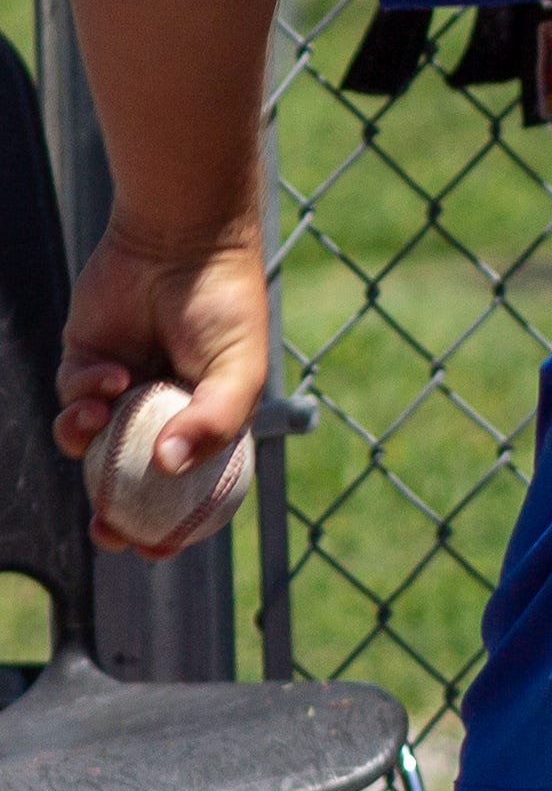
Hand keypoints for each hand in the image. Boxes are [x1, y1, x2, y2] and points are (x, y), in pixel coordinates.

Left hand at [53, 219, 268, 546]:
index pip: (189, 486)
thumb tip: (170, 469)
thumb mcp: (240, 370)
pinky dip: (83, 396)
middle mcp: (163, 409)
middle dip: (113, 511)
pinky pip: (72, 399)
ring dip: (88, 443)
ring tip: (101, 419)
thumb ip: (214, 423)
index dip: (173, 526)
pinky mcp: (86, 362)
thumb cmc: (224, 304)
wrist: (181, 239)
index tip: (154, 551)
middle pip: (131, 476)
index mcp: (207, 417)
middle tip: (105, 531)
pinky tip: (108, 375)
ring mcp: (124, 388)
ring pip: (92, 442)